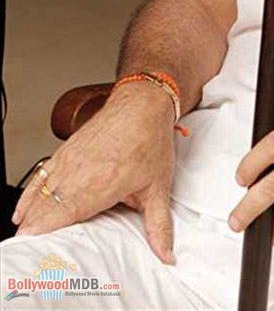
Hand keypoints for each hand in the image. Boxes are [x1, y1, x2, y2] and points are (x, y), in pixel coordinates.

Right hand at [12, 84, 177, 264]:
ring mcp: (69, 160)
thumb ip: (159, 225)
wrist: (143, 103)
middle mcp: (79, 173)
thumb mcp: (159, 186)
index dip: (43, 234)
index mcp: (100, 185)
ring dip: (30, 216)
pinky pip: (40, 177)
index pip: (61, 216)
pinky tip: (23, 209)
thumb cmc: (151, 140)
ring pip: (39, 193)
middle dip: (35, 231)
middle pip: (45, 209)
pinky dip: (29, 194)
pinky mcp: (65, 151)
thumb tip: (166, 254)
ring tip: (26, 235)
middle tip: (32, 250)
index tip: (35, 250)